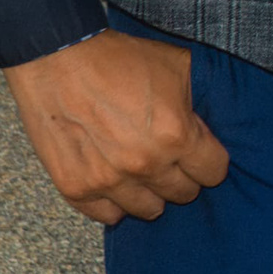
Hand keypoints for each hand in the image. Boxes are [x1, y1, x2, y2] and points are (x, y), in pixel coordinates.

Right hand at [2, 30, 229, 225]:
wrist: (59, 58)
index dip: (209, 158)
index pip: (213, 172)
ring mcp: (108, 181)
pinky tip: (114, 180)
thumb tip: (209, 127)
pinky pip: (107, 216)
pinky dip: (113, 202)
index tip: (198, 150)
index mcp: (176, 136)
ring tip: (140, 169)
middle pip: (183, 194)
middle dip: (181, 174)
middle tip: (167, 156)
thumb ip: (200, 102)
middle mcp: (145, 166)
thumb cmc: (119, 58)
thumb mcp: (178, 67)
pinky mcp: (75, 188)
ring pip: (148, 210)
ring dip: (149, 191)